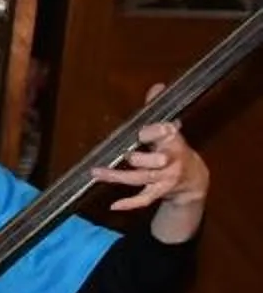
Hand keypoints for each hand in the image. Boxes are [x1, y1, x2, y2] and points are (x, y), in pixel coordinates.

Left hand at [92, 114, 207, 217]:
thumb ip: (158, 110)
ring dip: (117, 177)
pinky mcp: (159, 192)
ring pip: (141, 178)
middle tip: (124, 154)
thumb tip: (157, 87)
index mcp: (174, 141)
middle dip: (140, 159)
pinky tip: (114, 205)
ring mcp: (165, 178)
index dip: (154, 133)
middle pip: (155, 161)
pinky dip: (130, 204)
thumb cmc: (176, 149)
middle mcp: (171, 160)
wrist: (194, 178)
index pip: (167, 135)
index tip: (142, 132)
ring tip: (96, 172)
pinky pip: (145, 200)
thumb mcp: (171, 129)